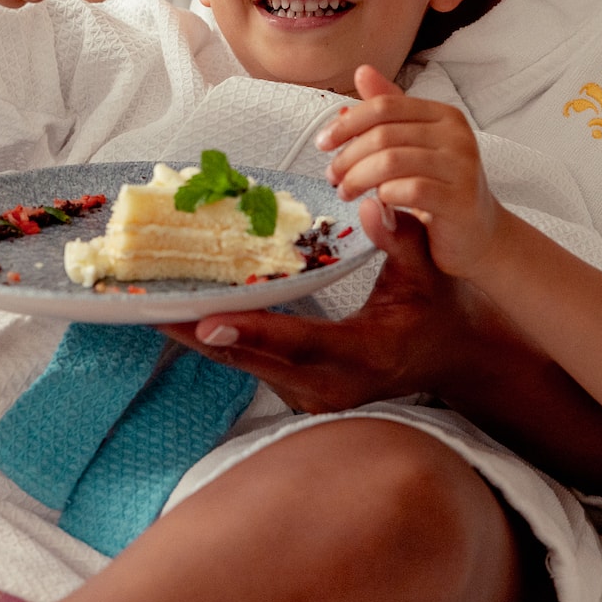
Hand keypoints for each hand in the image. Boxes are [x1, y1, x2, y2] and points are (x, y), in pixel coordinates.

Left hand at [160, 195, 502, 412]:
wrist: (452, 357)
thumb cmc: (440, 309)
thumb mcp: (429, 273)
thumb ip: (400, 239)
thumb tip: (371, 204)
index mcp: (364, 356)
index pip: (300, 345)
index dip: (252, 332)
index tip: (206, 323)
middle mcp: (333, 386)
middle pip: (254, 362)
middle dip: (198, 335)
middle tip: (148, 308)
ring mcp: (315, 397)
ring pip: (246, 367)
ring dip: (199, 338)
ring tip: (150, 306)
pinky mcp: (301, 393)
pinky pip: (252, 366)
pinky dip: (221, 341)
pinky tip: (184, 314)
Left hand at [318, 66, 502, 281]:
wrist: (479, 236)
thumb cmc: (441, 189)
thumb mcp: (413, 147)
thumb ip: (389, 114)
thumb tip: (361, 72)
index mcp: (443, 115)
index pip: (385, 105)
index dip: (348, 123)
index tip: (323, 143)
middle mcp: (456, 134)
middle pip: (383, 134)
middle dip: (348, 156)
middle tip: (332, 176)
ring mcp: (462, 166)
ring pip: (391, 161)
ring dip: (358, 178)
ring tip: (346, 192)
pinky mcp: (460, 199)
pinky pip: (409, 190)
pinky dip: (384, 196)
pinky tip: (377, 203)